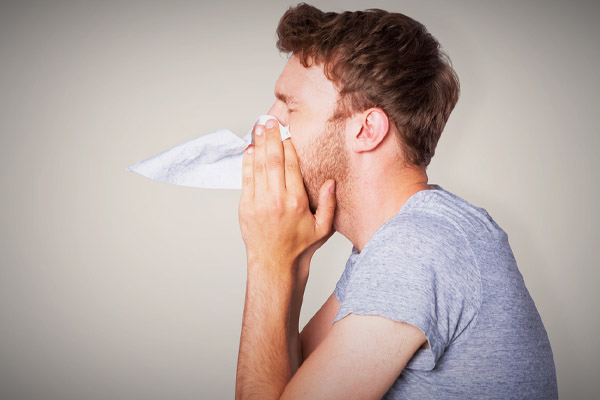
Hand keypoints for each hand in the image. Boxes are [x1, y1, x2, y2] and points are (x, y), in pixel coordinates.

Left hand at [238, 118, 336, 272]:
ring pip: (257, 166)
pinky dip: (247, 162)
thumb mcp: (323, 228)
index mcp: (296, 201)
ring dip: (258, 144)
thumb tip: (330, 181)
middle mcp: (276, 199)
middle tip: (271, 121)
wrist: (274, 265)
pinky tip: (249, 149)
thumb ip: (329, 204)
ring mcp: (258, 202)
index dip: (288, 145)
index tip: (287, 132)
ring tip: (259, 127)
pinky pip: (246, 179)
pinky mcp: (245, 207)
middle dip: (271, 137)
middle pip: (273, 159)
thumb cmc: (299, 246)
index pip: (291, 165)